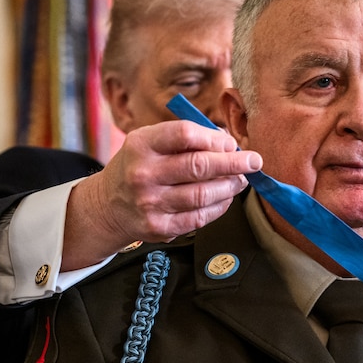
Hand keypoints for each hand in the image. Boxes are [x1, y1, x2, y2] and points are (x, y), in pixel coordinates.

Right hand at [62, 120, 261, 268]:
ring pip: (203, 194)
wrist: (108, 206)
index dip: (214, 138)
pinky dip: (220, 206)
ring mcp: (150, 203)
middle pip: (198, 166)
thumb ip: (186, 139)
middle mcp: (143, 174)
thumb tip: (229, 144)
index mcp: (141, 145)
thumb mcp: (150, 142)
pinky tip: (226, 197)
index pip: (184, 135)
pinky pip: (199, 217)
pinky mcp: (159, 227)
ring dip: (230, 186)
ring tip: (241, 180)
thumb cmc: (139, 166)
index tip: (231, 143)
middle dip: (234, 163)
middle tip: (254, 161)